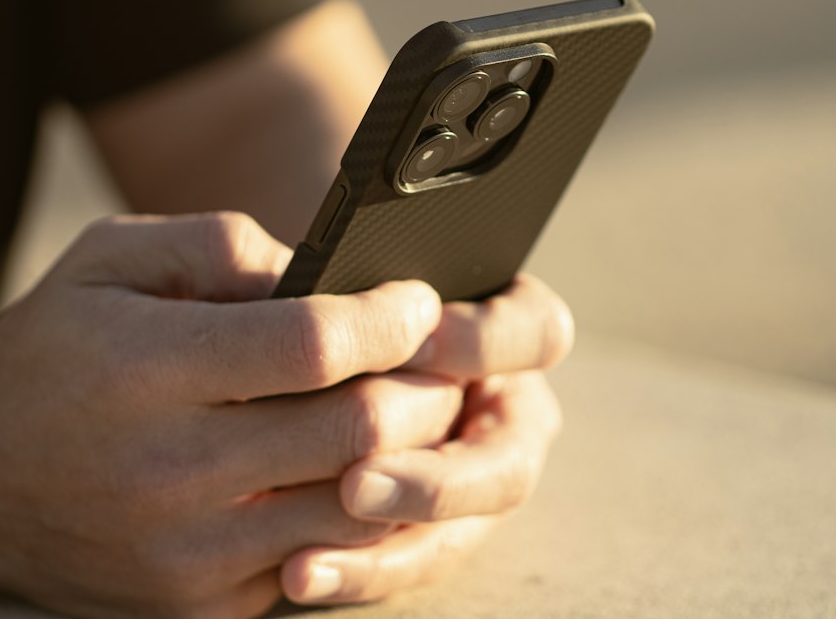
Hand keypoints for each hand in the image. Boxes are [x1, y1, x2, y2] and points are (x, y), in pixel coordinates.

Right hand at [0, 213, 460, 618]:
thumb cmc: (60, 346)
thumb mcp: (115, 258)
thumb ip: (222, 246)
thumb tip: (325, 275)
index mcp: (151, 369)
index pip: (313, 345)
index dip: (389, 319)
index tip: (417, 301)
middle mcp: (171, 471)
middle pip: (357, 432)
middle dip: (426, 385)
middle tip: (439, 354)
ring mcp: (188, 553)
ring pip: (358, 509)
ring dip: (413, 454)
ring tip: (419, 407)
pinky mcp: (200, 603)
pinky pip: (323, 560)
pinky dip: (363, 512)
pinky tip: (365, 466)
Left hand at [281, 274, 573, 604]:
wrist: (297, 349)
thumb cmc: (332, 285)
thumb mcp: (332, 264)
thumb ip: (341, 275)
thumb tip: (309, 293)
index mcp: (506, 327)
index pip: (537, 330)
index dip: (484, 340)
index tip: (416, 340)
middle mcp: (504, 408)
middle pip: (510, 460)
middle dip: (437, 480)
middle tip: (355, 483)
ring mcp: (475, 475)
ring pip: (463, 529)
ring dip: (392, 545)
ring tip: (306, 558)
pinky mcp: (433, 526)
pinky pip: (412, 560)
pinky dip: (359, 570)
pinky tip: (297, 571)